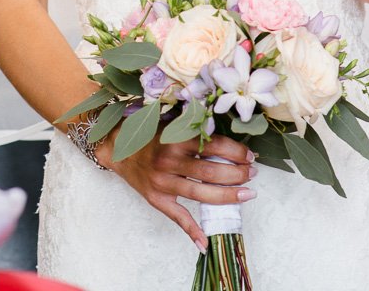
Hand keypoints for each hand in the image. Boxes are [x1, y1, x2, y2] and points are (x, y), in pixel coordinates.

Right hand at [98, 132, 254, 250]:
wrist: (117, 147)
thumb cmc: (149, 136)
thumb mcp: (172, 127)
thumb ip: (195, 133)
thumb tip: (229, 145)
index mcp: (175, 139)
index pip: (214, 146)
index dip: (236, 152)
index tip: (249, 156)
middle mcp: (168, 160)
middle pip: (212, 172)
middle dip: (238, 174)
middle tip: (251, 174)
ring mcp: (162, 182)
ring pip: (202, 193)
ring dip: (229, 195)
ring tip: (246, 194)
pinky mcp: (156, 198)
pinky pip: (177, 217)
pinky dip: (192, 231)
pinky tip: (206, 241)